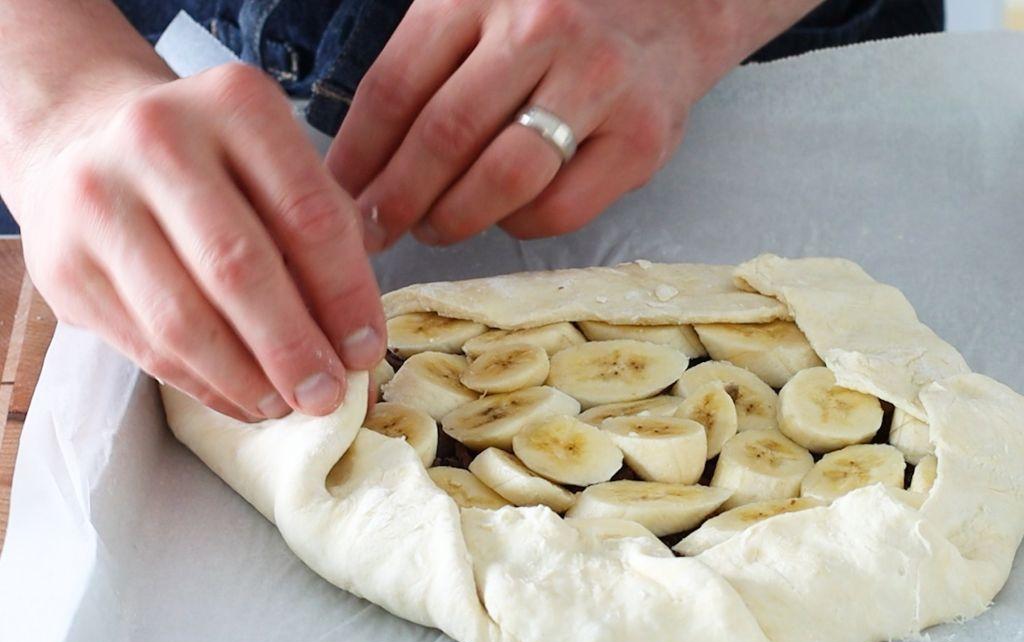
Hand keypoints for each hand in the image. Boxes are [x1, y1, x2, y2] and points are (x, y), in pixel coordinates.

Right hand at [12, 63, 385, 420]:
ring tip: (284, 406)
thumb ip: (327, 244)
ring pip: (183, 318)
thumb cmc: (216, 169)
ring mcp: (97, 196)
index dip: (346, 296)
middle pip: (239, 267)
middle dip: (293, 347)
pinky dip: (201, 384)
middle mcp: (158, 136)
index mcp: (236, 105)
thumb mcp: (280, 172)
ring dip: (245, 377)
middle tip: (327, 396)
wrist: (88, 144)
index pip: (309, 215)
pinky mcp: (60, 260)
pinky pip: (144, 344)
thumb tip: (357, 352)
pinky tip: (239, 398)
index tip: (367, 351)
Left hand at [327, 0, 813, 248]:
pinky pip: (558, 209)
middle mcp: (541, 28)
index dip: (358, 154)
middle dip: (397, 199)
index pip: (396, 87)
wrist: (679, 10)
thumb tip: (360, 163)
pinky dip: (518, 224)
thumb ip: (427, 65)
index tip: (338, 195)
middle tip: (374, 231)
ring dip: (453, 219)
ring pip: (501, 179)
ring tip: (433, 228)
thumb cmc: (563, 19)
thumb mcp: (484, 8)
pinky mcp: (640, 139)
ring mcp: (597, 84)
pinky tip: (506, 215)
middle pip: (443, 136)